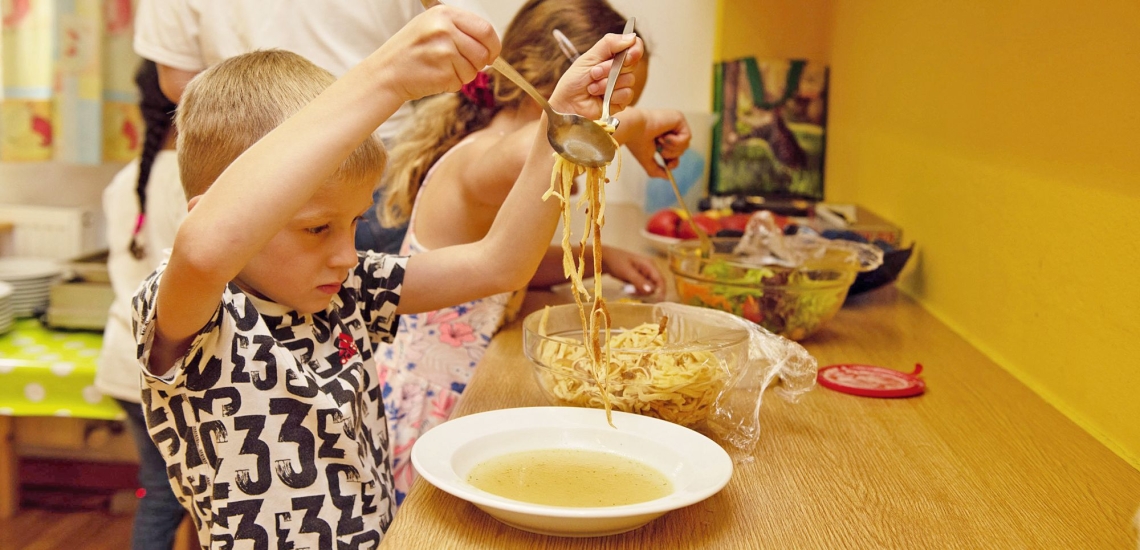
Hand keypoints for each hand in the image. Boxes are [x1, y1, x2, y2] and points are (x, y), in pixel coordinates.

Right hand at [376, 5, 498, 101]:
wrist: (386, 73)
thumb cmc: (411, 51)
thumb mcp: (432, 27)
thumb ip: (460, 30)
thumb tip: (490, 44)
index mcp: (444, 14)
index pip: (485, 29)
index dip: (493, 45)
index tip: (491, 54)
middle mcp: (444, 29)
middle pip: (483, 52)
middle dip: (478, 63)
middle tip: (462, 65)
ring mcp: (444, 51)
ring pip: (474, 69)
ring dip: (463, 75)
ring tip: (442, 68)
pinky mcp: (443, 72)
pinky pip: (461, 82)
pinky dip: (452, 84)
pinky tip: (435, 76)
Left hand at [548, 33, 644, 120]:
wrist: (567, 101)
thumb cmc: (575, 79)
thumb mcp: (589, 56)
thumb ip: (609, 44)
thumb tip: (631, 37)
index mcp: (614, 55)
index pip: (635, 46)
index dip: (635, 48)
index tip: (628, 53)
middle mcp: (621, 69)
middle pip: (632, 62)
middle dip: (610, 67)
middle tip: (594, 72)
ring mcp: (622, 85)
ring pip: (628, 79)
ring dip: (606, 83)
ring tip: (592, 87)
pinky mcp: (622, 101)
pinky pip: (626, 94)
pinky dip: (611, 95)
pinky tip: (599, 97)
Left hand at [601, 246, 663, 295]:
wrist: (605, 259)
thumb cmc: (616, 261)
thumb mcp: (627, 272)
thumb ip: (639, 281)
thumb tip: (651, 291)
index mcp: (649, 264)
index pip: (660, 279)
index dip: (661, 291)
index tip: (658, 302)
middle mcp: (649, 269)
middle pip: (655, 285)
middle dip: (646, 292)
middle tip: (634, 292)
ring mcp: (644, 274)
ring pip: (648, 288)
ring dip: (640, 292)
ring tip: (629, 290)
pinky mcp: (639, 278)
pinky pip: (642, 288)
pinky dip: (636, 291)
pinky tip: (628, 289)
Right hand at [620, 109, 691, 178]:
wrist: (633, 129)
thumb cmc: (636, 141)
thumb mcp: (646, 160)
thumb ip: (656, 170)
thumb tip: (667, 177)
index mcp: (662, 137)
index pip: (676, 152)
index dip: (673, 161)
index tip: (667, 165)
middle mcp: (670, 129)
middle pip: (682, 149)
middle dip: (671, 154)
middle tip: (659, 149)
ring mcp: (675, 123)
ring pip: (685, 145)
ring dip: (671, 148)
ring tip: (659, 141)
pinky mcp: (679, 118)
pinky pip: (687, 137)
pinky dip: (675, 141)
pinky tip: (663, 136)